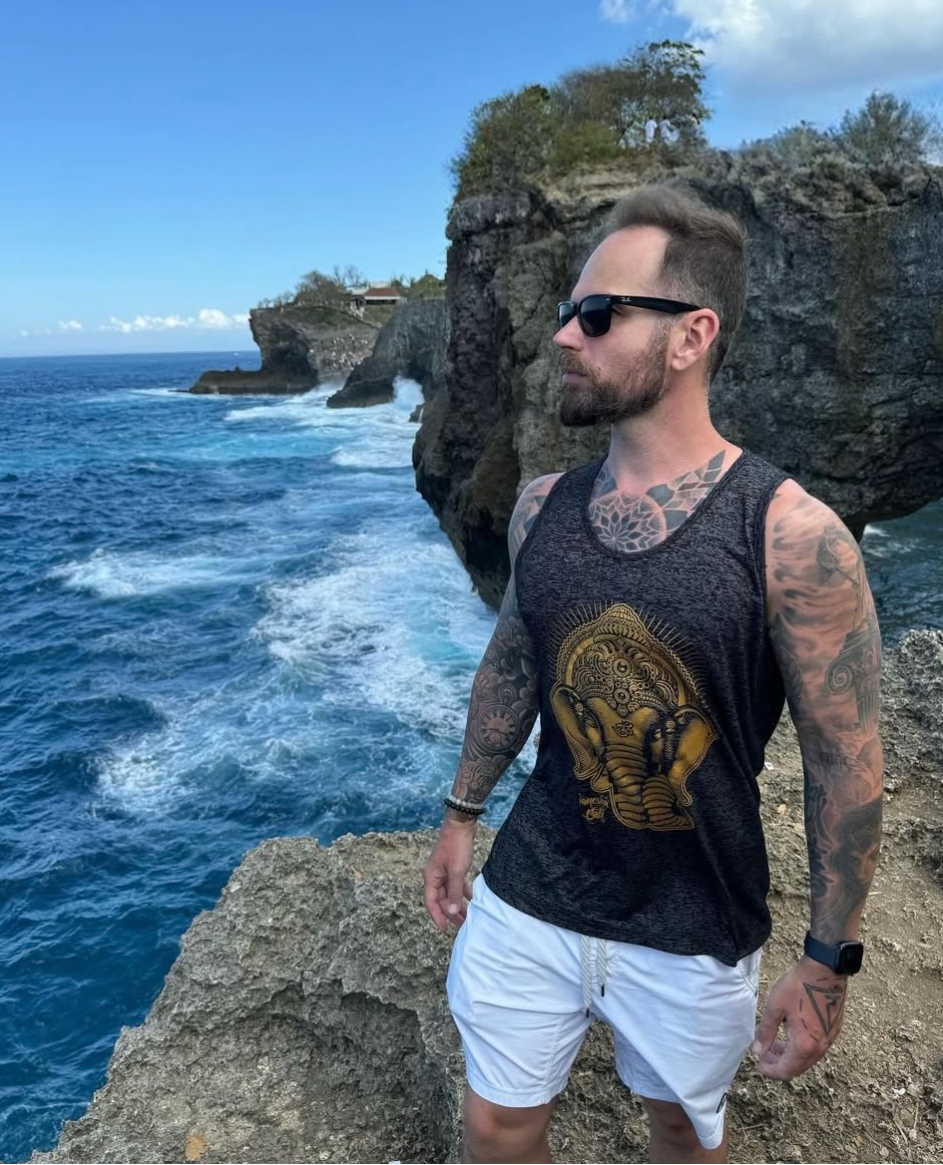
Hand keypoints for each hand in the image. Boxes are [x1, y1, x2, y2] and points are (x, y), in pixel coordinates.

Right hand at [423, 816, 476, 929]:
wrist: (461, 824)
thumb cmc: (456, 845)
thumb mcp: (456, 871)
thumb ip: (455, 892)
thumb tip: (452, 912)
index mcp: (431, 877)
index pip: (431, 902)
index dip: (437, 916)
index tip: (445, 929)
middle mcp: (435, 875)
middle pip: (441, 899)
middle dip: (451, 912)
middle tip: (462, 925)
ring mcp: (444, 871)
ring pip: (450, 892)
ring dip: (458, 903)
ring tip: (469, 915)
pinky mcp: (453, 866)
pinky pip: (456, 884)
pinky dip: (463, 892)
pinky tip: (472, 899)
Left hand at [753, 956, 847, 1079]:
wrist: (825, 972)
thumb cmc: (798, 987)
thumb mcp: (775, 1007)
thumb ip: (766, 1032)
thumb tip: (758, 1051)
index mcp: (804, 1045)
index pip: (785, 1070)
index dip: (770, 1071)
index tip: (758, 1065)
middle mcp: (819, 1048)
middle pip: (797, 1068)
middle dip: (778, 1064)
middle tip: (763, 1054)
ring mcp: (829, 1040)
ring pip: (807, 1059)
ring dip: (789, 1056)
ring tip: (774, 1044)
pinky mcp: (833, 1031)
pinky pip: (815, 1049)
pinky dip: (801, 1048)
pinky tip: (790, 1035)